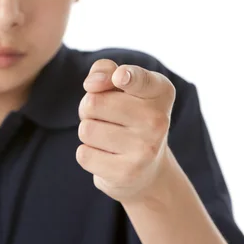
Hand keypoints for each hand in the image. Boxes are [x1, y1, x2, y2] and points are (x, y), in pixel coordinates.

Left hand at [76, 59, 176, 202]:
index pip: (138, 79)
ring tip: (108, 137)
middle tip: (106, 117)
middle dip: (89, 108)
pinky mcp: (127, 173)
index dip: (126, 76)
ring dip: (89, 132)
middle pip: (93, 103)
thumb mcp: (122, 87)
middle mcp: (158, 120)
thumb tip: (92, 83)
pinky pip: (83, 154)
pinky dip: (88, 154)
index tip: (120, 77)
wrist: (148, 170)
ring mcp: (145, 148)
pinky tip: (107, 156)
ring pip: (86, 129)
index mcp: (160, 91)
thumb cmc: (129, 115)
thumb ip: (105, 70)